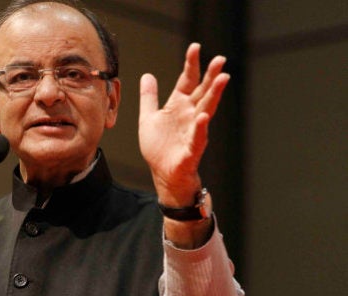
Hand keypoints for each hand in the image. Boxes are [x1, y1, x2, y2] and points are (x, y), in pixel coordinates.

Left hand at [139, 43, 228, 206]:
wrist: (163, 174)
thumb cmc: (159, 148)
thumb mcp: (148, 118)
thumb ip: (149, 98)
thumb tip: (147, 75)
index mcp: (178, 106)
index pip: (187, 81)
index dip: (191, 65)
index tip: (195, 47)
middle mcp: (189, 115)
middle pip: (202, 92)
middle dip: (211, 75)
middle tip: (220, 59)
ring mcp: (193, 131)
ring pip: (206, 109)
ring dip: (214, 95)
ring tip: (222, 79)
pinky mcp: (192, 149)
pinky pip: (197, 138)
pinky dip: (200, 128)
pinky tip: (203, 117)